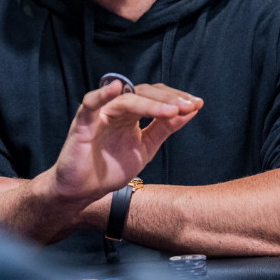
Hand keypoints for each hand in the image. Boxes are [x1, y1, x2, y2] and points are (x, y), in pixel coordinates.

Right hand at [46, 80, 201, 203]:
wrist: (83, 191)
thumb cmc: (109, 168)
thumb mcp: (145, 147)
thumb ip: (164, 128)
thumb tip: (191, 110)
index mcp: (131, 113)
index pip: (155, 96)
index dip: (176, 98)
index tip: (197, 104)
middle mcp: (116, 109)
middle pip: (144, 93)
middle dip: (169, 99)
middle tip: (189, 106)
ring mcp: (99, 114)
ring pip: (126, 100)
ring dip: (150, 103)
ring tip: (171, 110)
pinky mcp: (82, 123)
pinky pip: (91, 104)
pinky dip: (102, 94)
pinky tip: (117, 88)